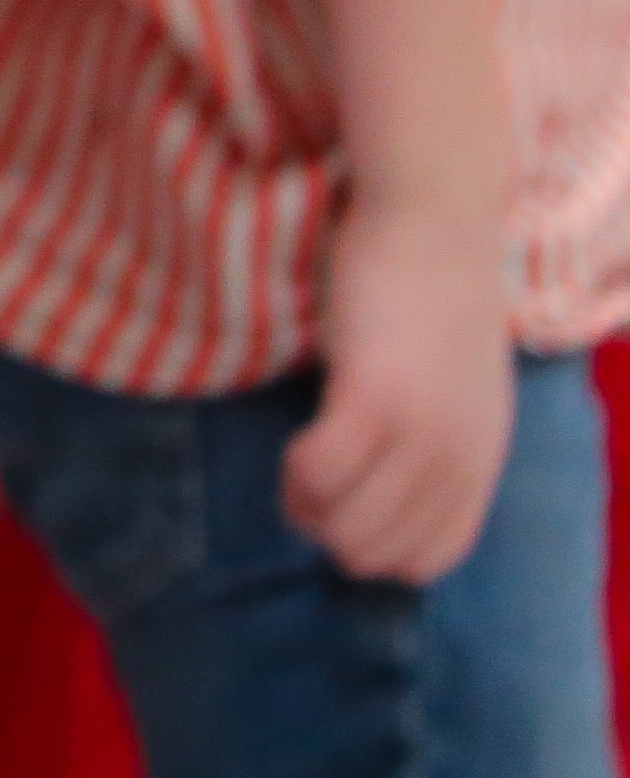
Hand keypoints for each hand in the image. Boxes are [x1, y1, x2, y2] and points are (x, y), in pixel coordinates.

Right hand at [290, 199, 516, 583]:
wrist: (436, 219)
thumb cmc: (431, 288)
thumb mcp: (457, 385)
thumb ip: (438, 436)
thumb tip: (386, 479)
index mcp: (482, 461)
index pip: (428, 558)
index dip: (372, 544)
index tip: (342, 500)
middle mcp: (458, 460)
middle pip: (376, 553)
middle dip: (328, 528)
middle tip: (306, 478)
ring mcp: (421, 434)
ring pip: (346, 529)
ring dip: (306, 505)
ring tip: (299, 461)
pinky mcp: (375, 399)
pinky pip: (319, 475)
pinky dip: (296, 472)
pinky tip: (296, 436)